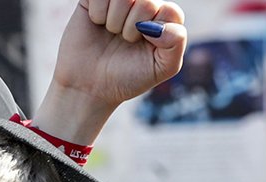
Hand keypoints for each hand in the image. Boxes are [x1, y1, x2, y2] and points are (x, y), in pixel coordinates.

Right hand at [51, 1, 186, 110]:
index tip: (141, 45)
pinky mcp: (94, 0)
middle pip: (146, 1)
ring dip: (114, 20)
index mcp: (163, 18)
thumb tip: (160, 24)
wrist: (89, 87)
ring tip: (111, 31)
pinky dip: (97, 12)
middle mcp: (143, 5)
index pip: (168, 10)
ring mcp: (119, 1)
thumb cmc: (127, 77)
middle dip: (132, 28)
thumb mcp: (162, 67)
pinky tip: (97, 22)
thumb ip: (176, 42)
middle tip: (123, 40)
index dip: (154, 31)